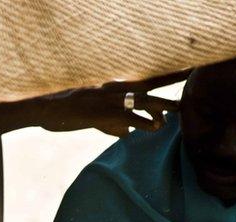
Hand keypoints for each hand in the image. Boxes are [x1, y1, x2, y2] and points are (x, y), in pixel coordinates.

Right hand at [32, 70, 190, 137]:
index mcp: (114, 86)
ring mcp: (111, 101)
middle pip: (149, 90)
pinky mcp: (106, 114)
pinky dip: (142, 124)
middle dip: (167, 96)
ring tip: (167, 118)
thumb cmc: (70, 113)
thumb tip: (128, 133)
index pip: (146, 80)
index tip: (185, 74)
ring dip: (158, 111)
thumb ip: (114, 122)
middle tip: (181, 104)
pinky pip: (131, 119)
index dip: (166, 77)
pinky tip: (148, 128)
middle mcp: (115, 90)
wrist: (50, 109)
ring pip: (143, 104)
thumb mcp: (93, 114)